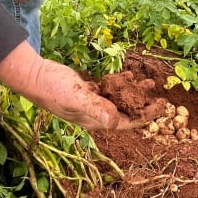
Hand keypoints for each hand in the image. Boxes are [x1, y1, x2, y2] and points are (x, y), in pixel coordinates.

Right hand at [0, 42, 147, 130]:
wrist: (36, 76)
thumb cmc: (55, 90)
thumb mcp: (77, 99)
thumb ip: (97, 109)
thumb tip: (116, 121)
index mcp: (96, 120)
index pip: (127, 122)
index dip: (146, 116)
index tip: (162, 108)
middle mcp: (96, 113)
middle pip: (126, 111)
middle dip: (144, 105)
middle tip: (161, 96)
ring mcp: (91, 101)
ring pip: (119, 99)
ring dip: (134, 91)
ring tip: (149, 82)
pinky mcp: (87, 90)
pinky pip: (109, 89)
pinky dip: (120, 83)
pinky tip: (128, 75)